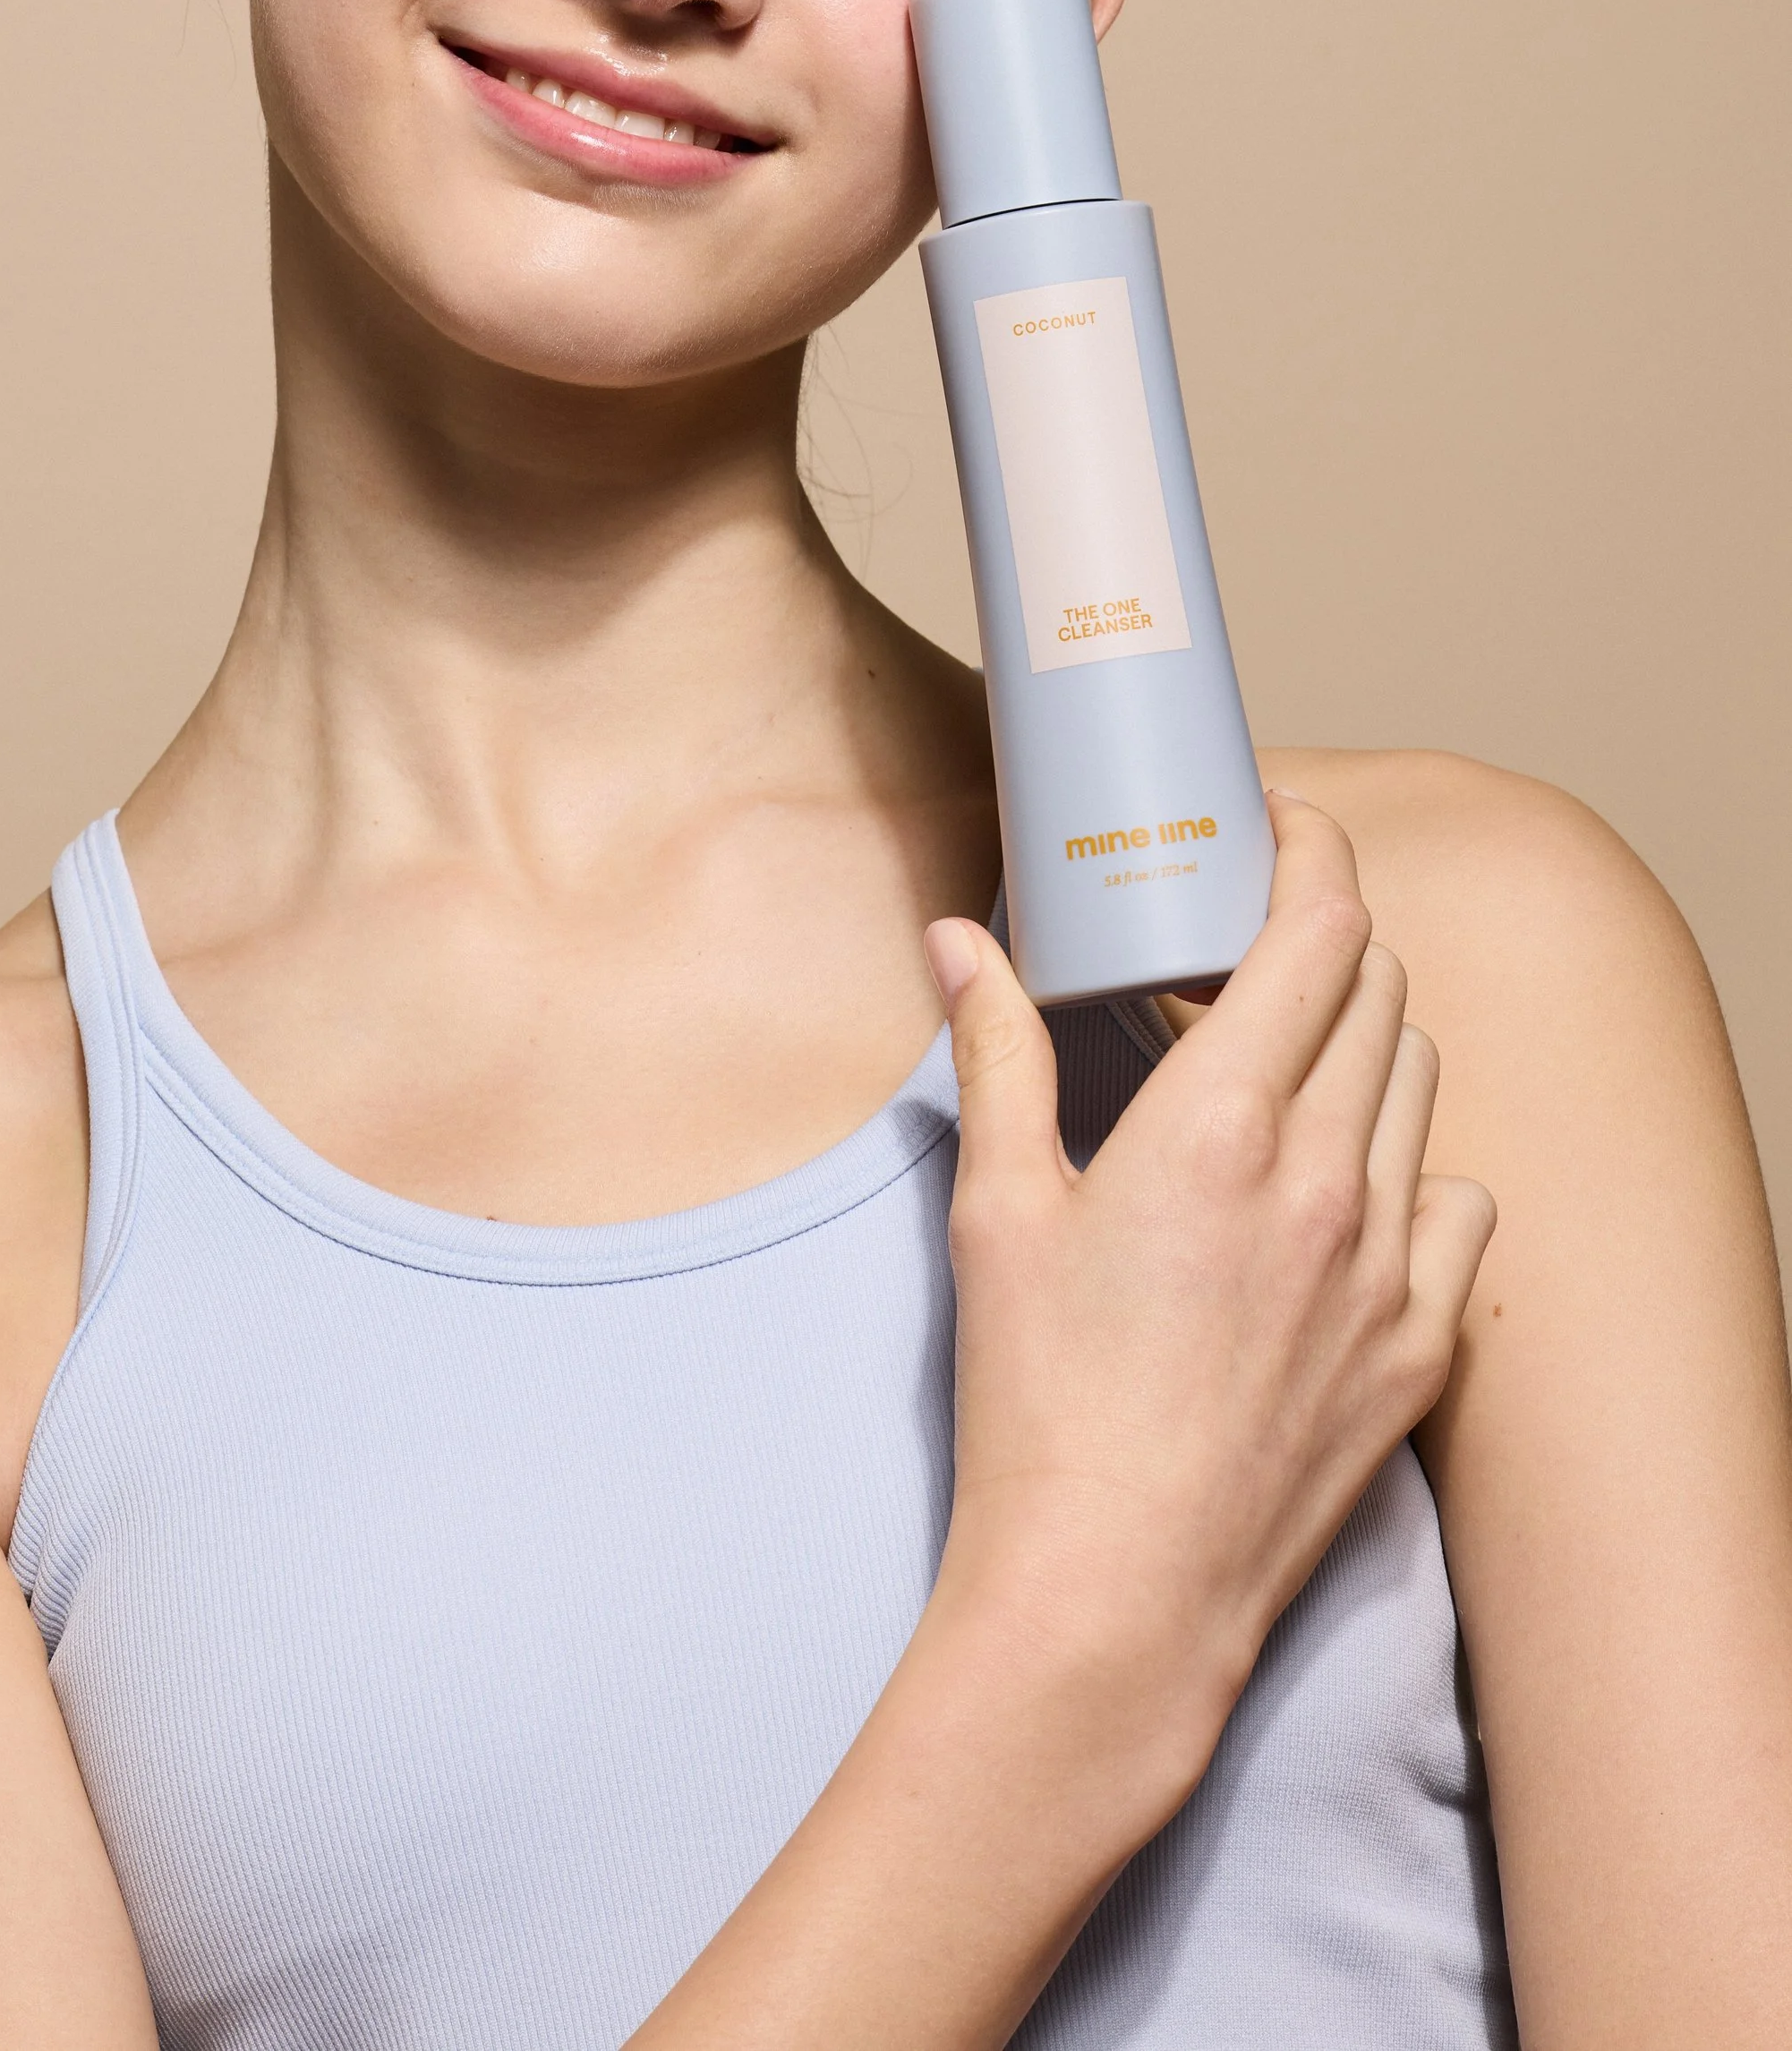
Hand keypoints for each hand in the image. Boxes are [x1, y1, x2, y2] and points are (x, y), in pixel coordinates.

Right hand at [922, 790, 1495, 1775]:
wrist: (1114, 1594)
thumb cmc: (1038, 1404)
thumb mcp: (997, 1210)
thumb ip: (995, 1053)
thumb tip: (960, 942)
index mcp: (1220, 1124)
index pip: (1319, 931)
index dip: (1314, 853)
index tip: (1284, 829)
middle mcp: (1328, 1179)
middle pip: (1381, 991)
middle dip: (1329, 940)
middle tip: (1264, 942)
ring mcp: (1390, 1267)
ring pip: (1423, 1089)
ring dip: (1367, 1046)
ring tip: (1295, 1066)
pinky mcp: (1420, 1349)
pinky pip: (1464, 1209)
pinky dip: (1416, 1173)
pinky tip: (1348, 1196)